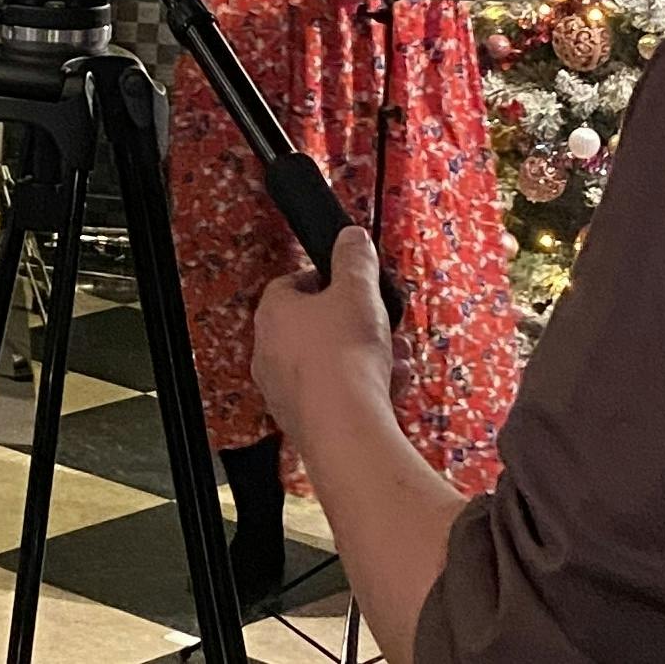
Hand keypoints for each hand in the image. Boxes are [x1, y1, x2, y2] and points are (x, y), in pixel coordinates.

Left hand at [252, 227, 395, 438]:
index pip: (291, 284)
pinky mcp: (303, 420)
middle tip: (380, 323)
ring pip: (329, 362)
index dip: (326, 281)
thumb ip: (355, 259)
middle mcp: (269, 352)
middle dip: (355, 323)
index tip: (352, 284)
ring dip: (366, 356)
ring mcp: (283, 390)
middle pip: (315, 326)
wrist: (346, 428)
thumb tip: (351, 237)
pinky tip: (392, 385)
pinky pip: (335, 394)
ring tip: (395, 356)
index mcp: (273, 313)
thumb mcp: (359, 291)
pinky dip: (362, 387)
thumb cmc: (344, 356)